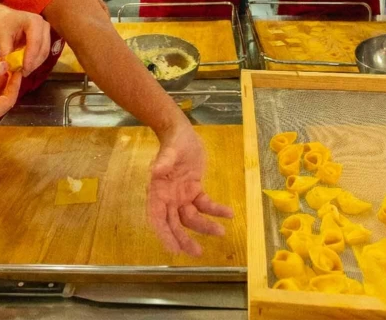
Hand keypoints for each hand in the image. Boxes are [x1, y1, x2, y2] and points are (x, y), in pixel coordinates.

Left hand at [0, 4, 50, 75]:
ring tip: (24, 71)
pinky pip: (43, 53)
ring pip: (45, 52)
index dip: (30, 57)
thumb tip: (10, 66)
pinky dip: (35, 61)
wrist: (4, 18)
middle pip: (43, 48)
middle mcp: (44, 25)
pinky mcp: (45, 39)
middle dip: (34, 63)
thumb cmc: (2, 24)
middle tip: (23, 73)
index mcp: (34, 21)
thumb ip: (6, 50)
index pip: (35, 42)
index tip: (23, 69)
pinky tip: (26, 66)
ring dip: (35, 64)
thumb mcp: (1, 36)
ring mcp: (46, 32)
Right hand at [147, 121, 234, 256]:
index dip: (164, 235)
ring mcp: (181, 196)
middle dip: (184, 239)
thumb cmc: (173, 142)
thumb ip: (164, 161)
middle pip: (174, 224)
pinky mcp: (194, 190)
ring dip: (204, 227)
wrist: (182, 133)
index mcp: (157, 191)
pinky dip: (216, 210)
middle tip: (197, 252)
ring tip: (221, 232)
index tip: (173, 249)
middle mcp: (167, 198)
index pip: (156, 218)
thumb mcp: (170, 150)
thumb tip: (156, 171)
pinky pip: (205, 205)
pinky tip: (229, 213)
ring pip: (190, 218)